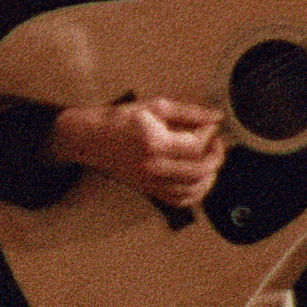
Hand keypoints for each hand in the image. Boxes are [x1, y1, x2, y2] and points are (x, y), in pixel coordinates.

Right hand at [50, 96, 224, 209]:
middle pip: (200, 170)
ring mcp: (150, 183)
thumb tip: (216, 116)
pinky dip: (196, 192)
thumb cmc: (118, 119)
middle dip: (216, 156)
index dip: (209, 134)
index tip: (210, 124)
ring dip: (210, 176)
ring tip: (210, 160)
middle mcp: (152, 167)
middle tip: (216, 142)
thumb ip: (188, 112)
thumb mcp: (153, 106)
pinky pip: (180, 201)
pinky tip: (199, 178)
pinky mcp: (148, 191)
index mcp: (153, 143)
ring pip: (194, 190)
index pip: (195, 145)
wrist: (89, 139)